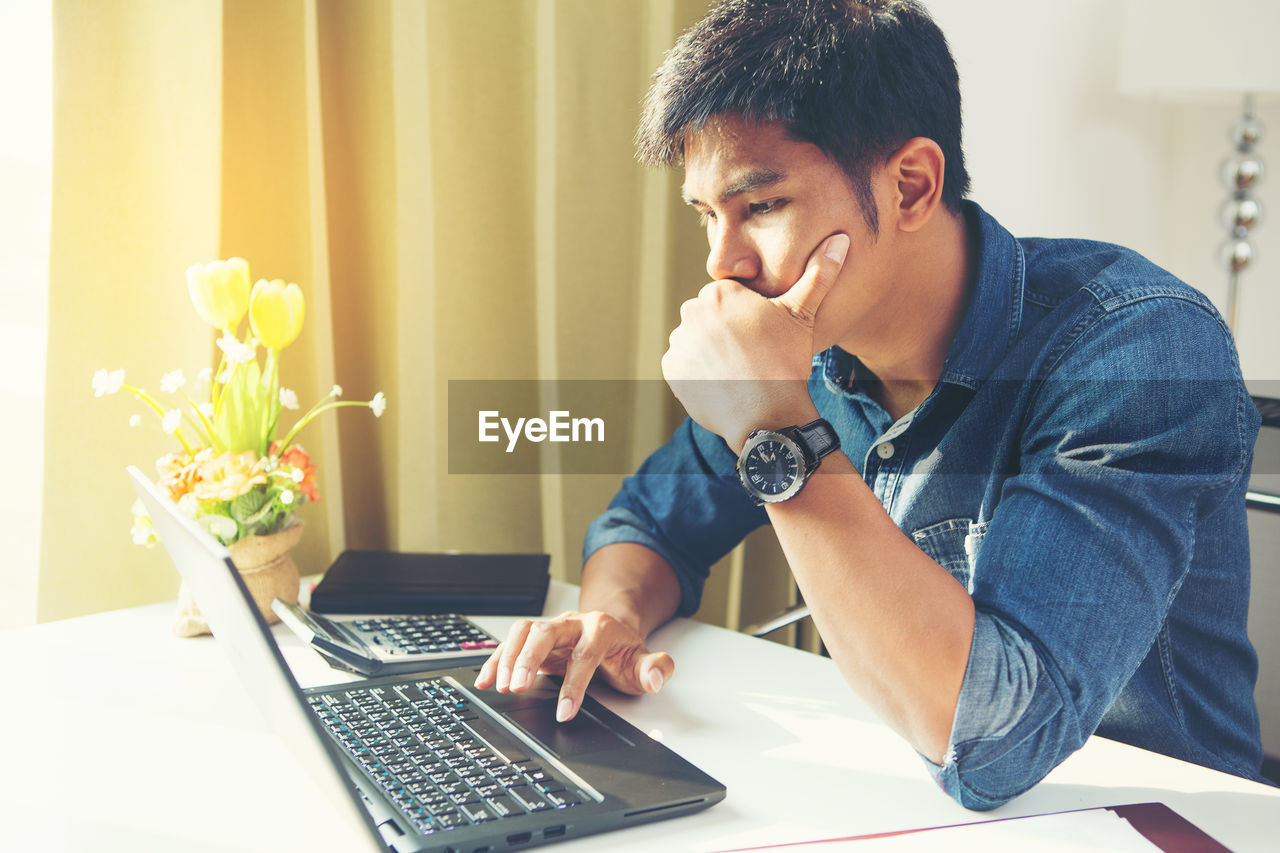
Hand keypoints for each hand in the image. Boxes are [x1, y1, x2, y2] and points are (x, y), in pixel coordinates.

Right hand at [473, 610, 673, 721]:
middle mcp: (572, 623)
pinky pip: (511, 643)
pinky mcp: (535, 638)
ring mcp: (552, 628)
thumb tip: (657, 675)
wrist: (611, 629)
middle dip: (528, 659)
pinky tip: (485, 679)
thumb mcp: (642, 662)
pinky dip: (495, 660)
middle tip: (516, 688)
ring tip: (498, 685)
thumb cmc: (623, 651)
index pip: (584, 653)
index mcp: (600, 628)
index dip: (574, 683)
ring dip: (508, 657)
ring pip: (524, 631)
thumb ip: (654, 669)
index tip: (564, 712)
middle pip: (545, 632)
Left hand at [662, 233, 849, 449]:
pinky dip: (697, 374)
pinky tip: (720, 383)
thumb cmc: (786, 362)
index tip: (759, 338)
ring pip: (694, 342)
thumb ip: (818, 275)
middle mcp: (693, 311)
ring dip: (708, 353)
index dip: (745, 319)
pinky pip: (683, 366)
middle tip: (749, 356)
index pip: (727, 299)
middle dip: (723, 333)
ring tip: (735, 371)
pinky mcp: (671, 369)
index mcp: (720, 292)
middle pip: (707, 319)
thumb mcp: (802, 316)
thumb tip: (840, 239)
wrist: (767, 414)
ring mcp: (679, 341)